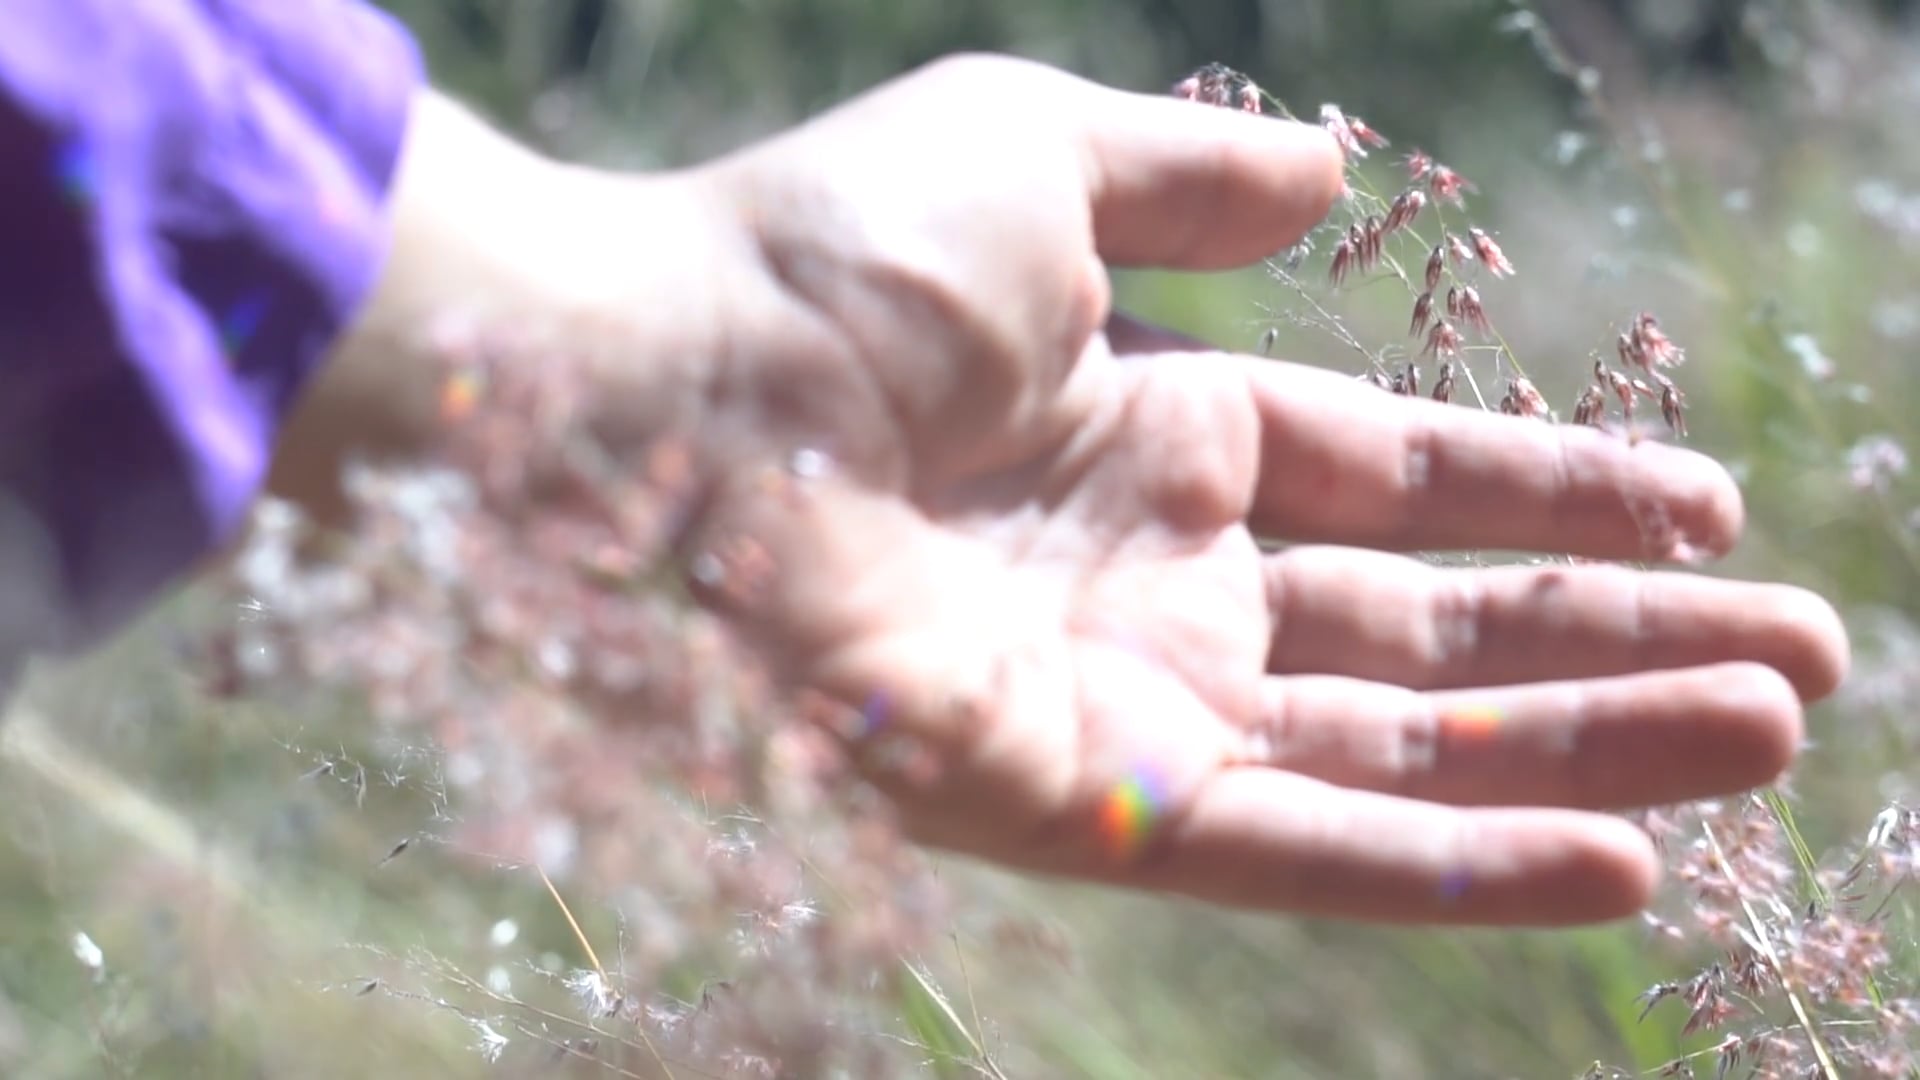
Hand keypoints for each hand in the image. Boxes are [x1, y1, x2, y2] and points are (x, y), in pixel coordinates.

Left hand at [676, 55, 1848, 925]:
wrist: (650, 404)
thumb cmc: (821, 263)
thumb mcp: (1039, 159)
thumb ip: (1195, 186)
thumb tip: (1331, 172)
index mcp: (1160, 431)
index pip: (1404, 478)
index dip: (1556, 496)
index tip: (1712, 510)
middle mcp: (1160, 579)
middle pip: (1432, 623)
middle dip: (1615, 641)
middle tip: (1805, 662)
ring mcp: (1128, 704)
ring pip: (1399, 745)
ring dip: (1585, 750)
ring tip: (1767, 738)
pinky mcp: (1083, 811)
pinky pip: (1298, 845)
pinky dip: (1451, 860)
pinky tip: (1614, 862)